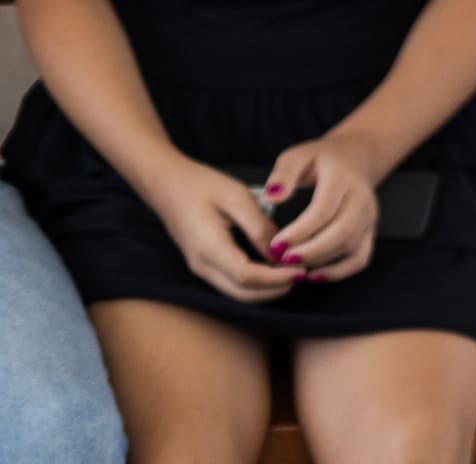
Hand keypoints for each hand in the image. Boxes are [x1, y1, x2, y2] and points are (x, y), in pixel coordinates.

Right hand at [143, 160, 294, 304]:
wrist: (167, 186)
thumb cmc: (202, 186)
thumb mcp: (237, 197)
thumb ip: (259, 226)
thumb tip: (280, 253)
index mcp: (209, 247)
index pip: (247, 277)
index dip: (276, 279)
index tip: (303, 271)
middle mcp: (202, 266)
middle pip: (243, 294)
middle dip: (275, 290)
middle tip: (304, 274)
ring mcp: (201, 269)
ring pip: (237, 294)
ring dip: (266, 290)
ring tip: (293, 272)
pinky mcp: (204, 266)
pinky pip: (231, 285)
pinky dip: (255, 284)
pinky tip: (274, 269)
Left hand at [263, 135, 383, 283]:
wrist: (354, 159)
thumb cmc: (319, 159)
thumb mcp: (298, 156)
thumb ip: (284, 174)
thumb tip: (272, 198)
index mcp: (342, 178)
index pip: (324, 209)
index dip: (299, 231)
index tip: (275, 245)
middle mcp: (361, 198)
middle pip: (342, 232)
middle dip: (310, 252)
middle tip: (281, 260)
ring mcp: (369, 216)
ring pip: (350, 247)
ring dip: (320, 262)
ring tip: (291, 267)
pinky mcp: (370, 231)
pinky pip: (360, 258)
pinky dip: (339, 272)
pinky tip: (314, 275)